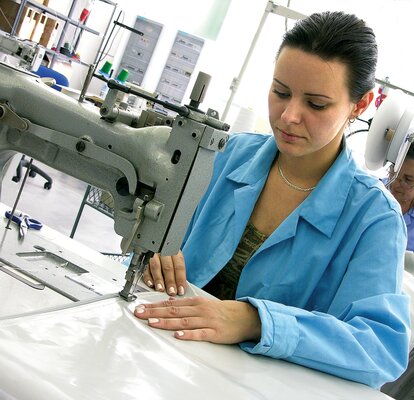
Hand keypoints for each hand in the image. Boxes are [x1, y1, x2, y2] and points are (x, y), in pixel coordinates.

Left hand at [134, 296, 261, 343]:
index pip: (171, 304)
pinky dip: (188, 334)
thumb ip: (186, 305)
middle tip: (139, 314)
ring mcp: (206, 321)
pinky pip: (199, 333)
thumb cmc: (221, 311)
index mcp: (195, 302)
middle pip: (173, 311)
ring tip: (152, 324)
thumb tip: (168, 302)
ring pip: (183, 321)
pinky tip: (178, 335)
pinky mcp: (214, 333)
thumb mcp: (203, 304)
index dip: (155, 306)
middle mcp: (199, 310)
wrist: (243, 317)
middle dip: (154, 313)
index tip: (141, 307)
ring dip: (166, 323)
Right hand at [142, 251, 186, 295]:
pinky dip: (148, 277)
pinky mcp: (144, 259)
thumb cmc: (169, 257)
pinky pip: (145, 268)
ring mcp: (154, 255)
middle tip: (171, 292)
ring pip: (156, 266)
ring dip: (158, 279)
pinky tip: (151, 284)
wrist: (156, 243)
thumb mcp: (176, 261)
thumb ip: (177, 273)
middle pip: (168, 267)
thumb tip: (179, 288)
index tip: (181, 290)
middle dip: (170, 281)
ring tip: (161, 289)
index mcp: (175, 252)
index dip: (180, 279)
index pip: (179, 266)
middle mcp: (164, 252)